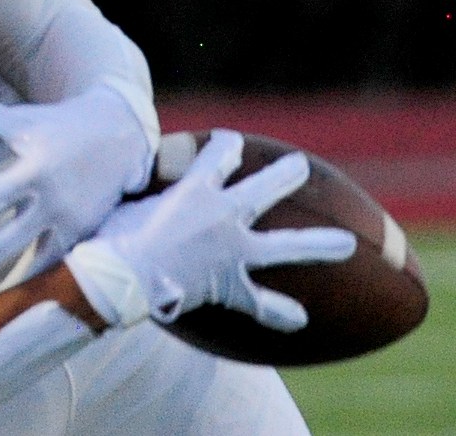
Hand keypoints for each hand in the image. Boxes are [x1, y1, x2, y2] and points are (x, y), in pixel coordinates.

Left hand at [0, 88, 151, 293]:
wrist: (119, 138)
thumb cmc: (59, 126)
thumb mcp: (23, 119)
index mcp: (33, 171)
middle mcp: (52, 202)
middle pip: (8, 239)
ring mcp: (70, 223)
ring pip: (31, 260)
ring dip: (0, 280)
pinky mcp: (83, 236)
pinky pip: (53, 263)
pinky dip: (31, 280)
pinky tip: (4, 298)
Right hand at [65, 129, 356, 330]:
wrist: (123, 275)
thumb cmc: (114, 235)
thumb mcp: (126, 200)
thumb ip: (143, 190)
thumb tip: (130, 176)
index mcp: (196, 190)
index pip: (218, 157)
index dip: (226, 147)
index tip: (231, 141)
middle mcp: (224, 216)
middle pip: (264, 190)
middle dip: (285, 176)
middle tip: (299, 166)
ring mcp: (233, 252)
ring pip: (284, 248)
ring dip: (317, 245)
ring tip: (347, 245)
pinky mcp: (229, 285)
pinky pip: (259, 303)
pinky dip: (277, 311)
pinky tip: (299, 319)